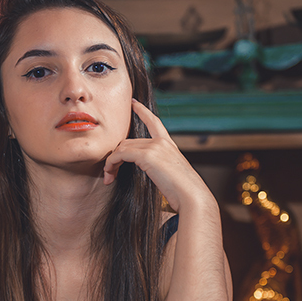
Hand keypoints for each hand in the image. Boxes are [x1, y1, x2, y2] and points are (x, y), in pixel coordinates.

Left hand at [102, 99, 215, 214]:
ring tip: (109, 177)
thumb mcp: (171, 174)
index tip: (134, 104)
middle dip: (116, 155)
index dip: (143, 111)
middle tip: (110, 172)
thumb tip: (150, 173)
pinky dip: (111, 163)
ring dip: (111, 162)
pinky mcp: (147, 155)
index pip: (154, 122)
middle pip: (129, 142)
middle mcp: (162, 142)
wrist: (192, 196)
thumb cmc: (183, 192)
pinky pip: (120, 154)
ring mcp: (155, 147)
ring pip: (122, 148)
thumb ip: (160, 167)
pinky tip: (110, 174)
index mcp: (169, 145)